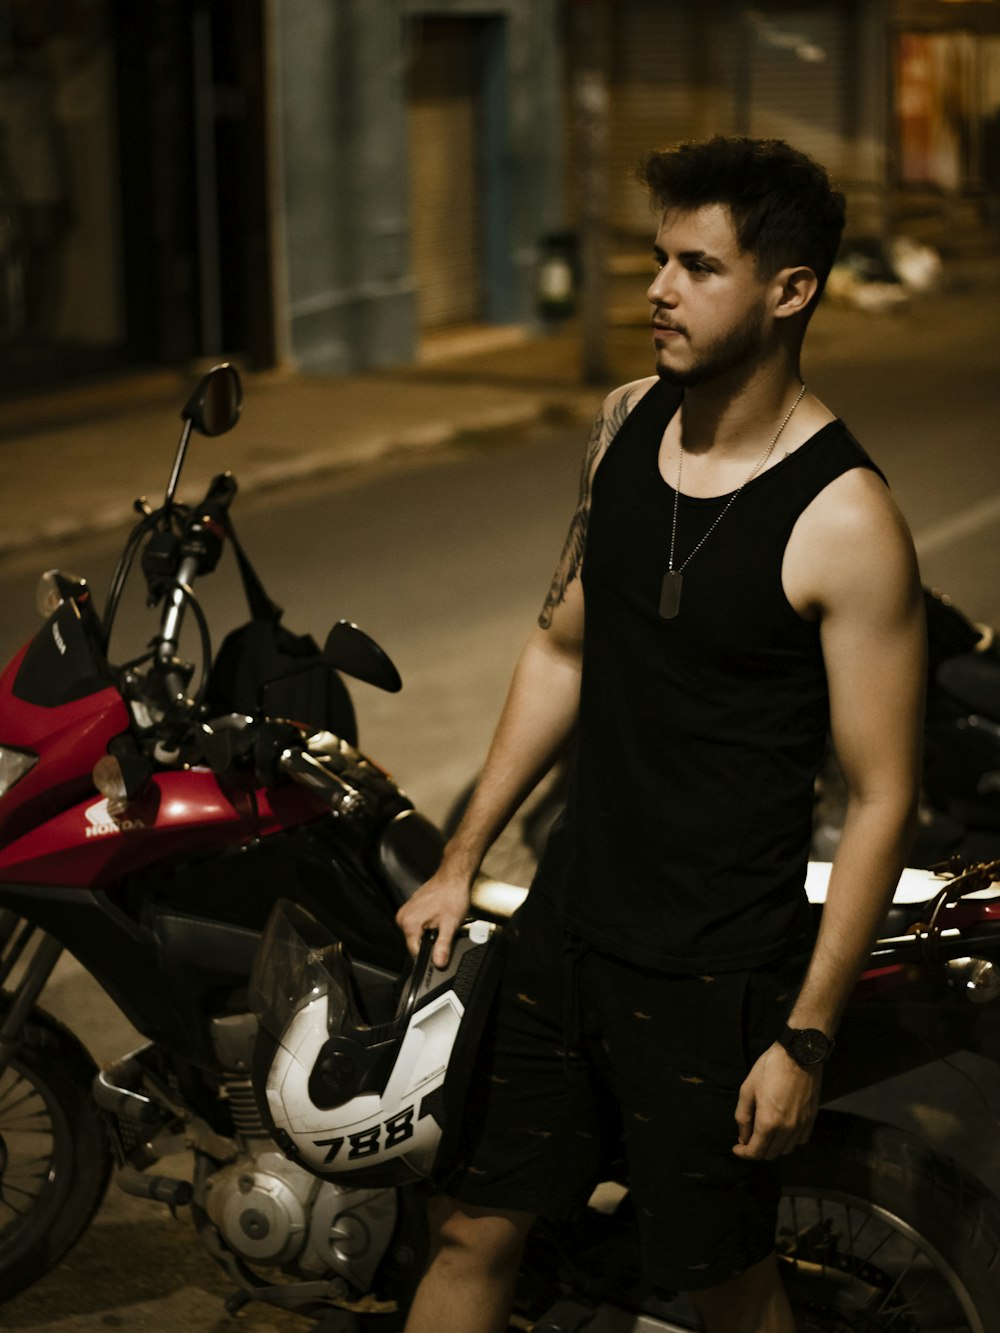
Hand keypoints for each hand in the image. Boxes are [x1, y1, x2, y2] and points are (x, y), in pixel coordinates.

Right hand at [395, 867, 471, 967]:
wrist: (454, 876)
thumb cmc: (453, 895)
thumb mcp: (450, 925)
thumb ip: (443, 946)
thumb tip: (438, 964)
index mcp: (409, 923)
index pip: (415, 952)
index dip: (430, 955)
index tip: (440, 953)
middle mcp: (403, 917)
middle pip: (415, 943)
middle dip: (430, 942)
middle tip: (444, 930)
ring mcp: (406, 911)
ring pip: (417, 934)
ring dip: (430, 933)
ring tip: (442, 921)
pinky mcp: (411, 907)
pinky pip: (418, 924)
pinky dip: (428, 925)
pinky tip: (438, 916)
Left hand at [732, 1043, 820, 1160]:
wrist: (798, 1055)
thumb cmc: (769, 1069)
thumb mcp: (747, 1089)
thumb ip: (743, 1116)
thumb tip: (742, 1137)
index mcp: (768, 1122)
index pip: (755, 1152)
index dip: (743, 1153)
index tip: (737, 1148)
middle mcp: (787, 1129)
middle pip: (770, 1154)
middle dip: (757, 1150)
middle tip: (748, 1138)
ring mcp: (801, 1125)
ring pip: (786, 1150)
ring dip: (773, 1147)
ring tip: (765, 1133)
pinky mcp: (811, 1119)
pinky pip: (800, 1140)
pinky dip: (789, 1140)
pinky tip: (782, 1129)